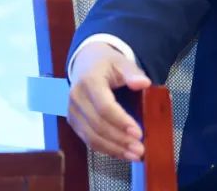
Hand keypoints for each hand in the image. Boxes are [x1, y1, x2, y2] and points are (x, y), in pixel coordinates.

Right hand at [67, 42, 151, 160]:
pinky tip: (121, 153)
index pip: (104, 107)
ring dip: (113, 149)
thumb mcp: (122, 62)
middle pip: (98, 125)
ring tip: (134, 155)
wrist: (86, 63)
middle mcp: (76, 98)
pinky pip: (88, 140)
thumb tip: (144, 83)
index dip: (121, 122)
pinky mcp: (73, 122)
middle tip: (139, 149)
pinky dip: (105, 149)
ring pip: (91, 137)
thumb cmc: (106, 64)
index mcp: (89, 81)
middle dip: (120, 140)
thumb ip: (133, 73)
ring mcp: (72, 112)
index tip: (138, 132)